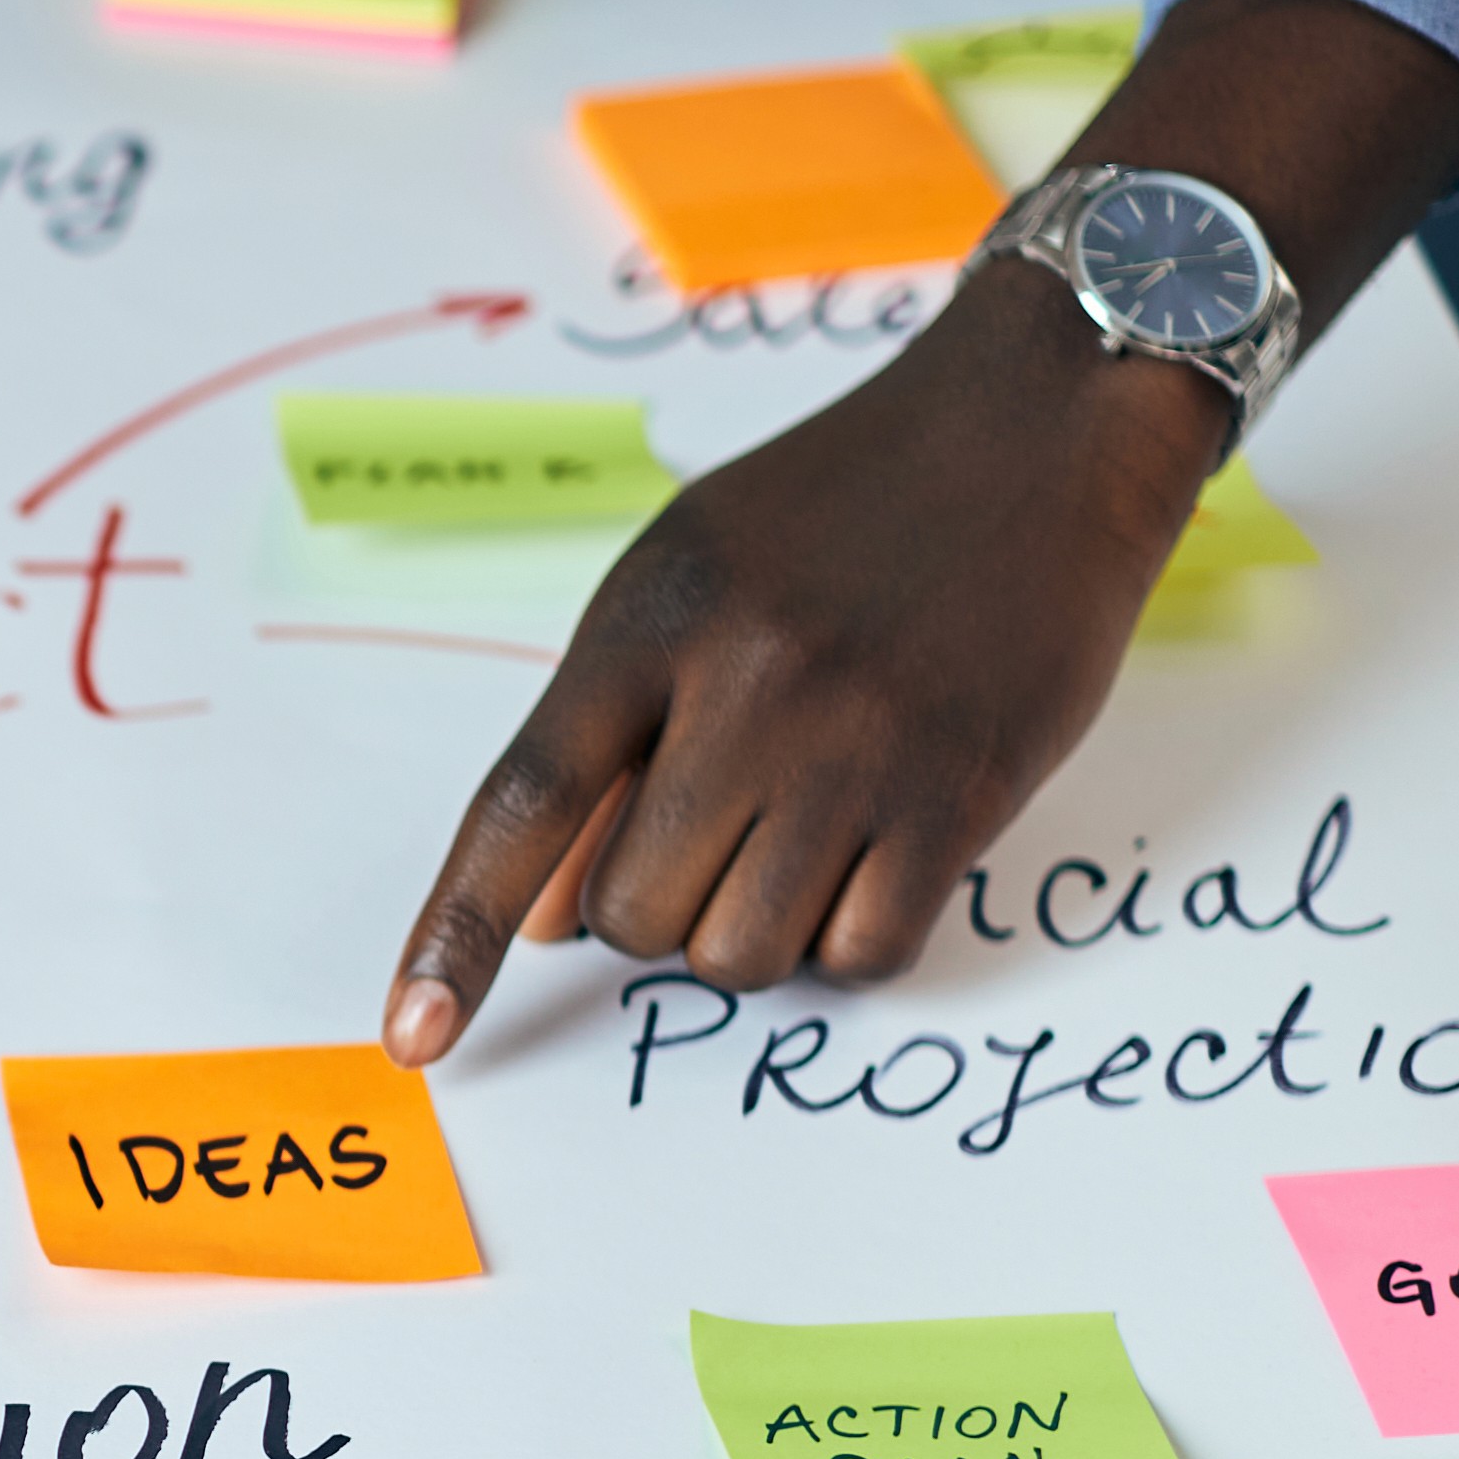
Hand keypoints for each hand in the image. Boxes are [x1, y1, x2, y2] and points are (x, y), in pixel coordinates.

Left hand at [375, 261, 1224, 1064]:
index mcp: (652, 621)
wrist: (1043, 423)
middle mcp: (750, 686)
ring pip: (739, 955)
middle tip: (719, 826)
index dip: (456, 932)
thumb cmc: (841, 508)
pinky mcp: (965, 791)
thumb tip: (540, 921)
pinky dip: (847, 937)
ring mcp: (862, 744)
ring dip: (749, 930)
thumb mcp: (685, 581)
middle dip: (654, 904)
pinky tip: (867, 854)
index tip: (415, 1035)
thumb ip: (602, 741)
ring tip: (798, 830)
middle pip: (633, 914)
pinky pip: (862, 954)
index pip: (522, 805)